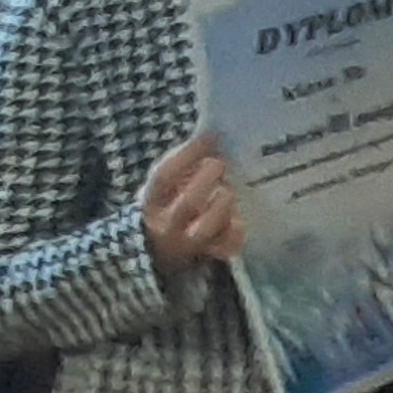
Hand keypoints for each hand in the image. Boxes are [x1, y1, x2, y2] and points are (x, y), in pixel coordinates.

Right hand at [141, 134, 240, 273]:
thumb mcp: (166, 188)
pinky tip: (240, 219)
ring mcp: (188, 243)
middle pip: (187, 204)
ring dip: (222, 206)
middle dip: (206, 180)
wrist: (161, 250)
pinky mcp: (209, 255)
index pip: (165, 177)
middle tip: (220, 163)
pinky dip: (236, 231)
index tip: (210, 137)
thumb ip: (184, 167)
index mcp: (152, 202)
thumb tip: (213, 137)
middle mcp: (167, 224)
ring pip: (206, 228)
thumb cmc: (170, 206)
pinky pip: (226, 246)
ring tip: (228, 191)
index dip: (188, 155)